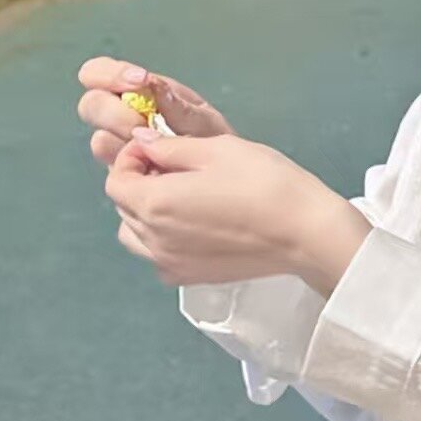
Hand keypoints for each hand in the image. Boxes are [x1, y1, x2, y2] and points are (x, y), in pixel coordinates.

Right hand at [77, 57, 233, 168]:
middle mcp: (119, 117)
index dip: (108, 74)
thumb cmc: (211, 141)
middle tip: (144, 125)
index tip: (140, 80)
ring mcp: (117, 149)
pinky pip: (115, 175)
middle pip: (90, 105)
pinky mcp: (122, 178)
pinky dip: (137, 170)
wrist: (221, 181)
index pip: (97, 73)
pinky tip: (161, 171)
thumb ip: (177, 106)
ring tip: (160, 151)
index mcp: (135, 92)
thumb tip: (151, 84)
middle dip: (116, 112)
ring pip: (100, 141)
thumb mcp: (203, 121)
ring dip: (127, 143)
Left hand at [104, 129, 370, 291]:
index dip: (131, 158)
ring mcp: (171, 264)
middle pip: (123, 207)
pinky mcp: (190, 278)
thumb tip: (143, 142)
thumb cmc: (265, 183)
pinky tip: (195, 225)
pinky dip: (163, 239)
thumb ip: (171, 147)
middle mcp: (153, 240)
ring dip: (146, 213)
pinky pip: (158, 256)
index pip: (116, 179)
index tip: (160, 148)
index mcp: (155, 204)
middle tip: (176, 167)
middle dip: (140, 182)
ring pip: (135, 235)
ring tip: (182, 197)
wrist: (305, 233)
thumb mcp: (217, 149)